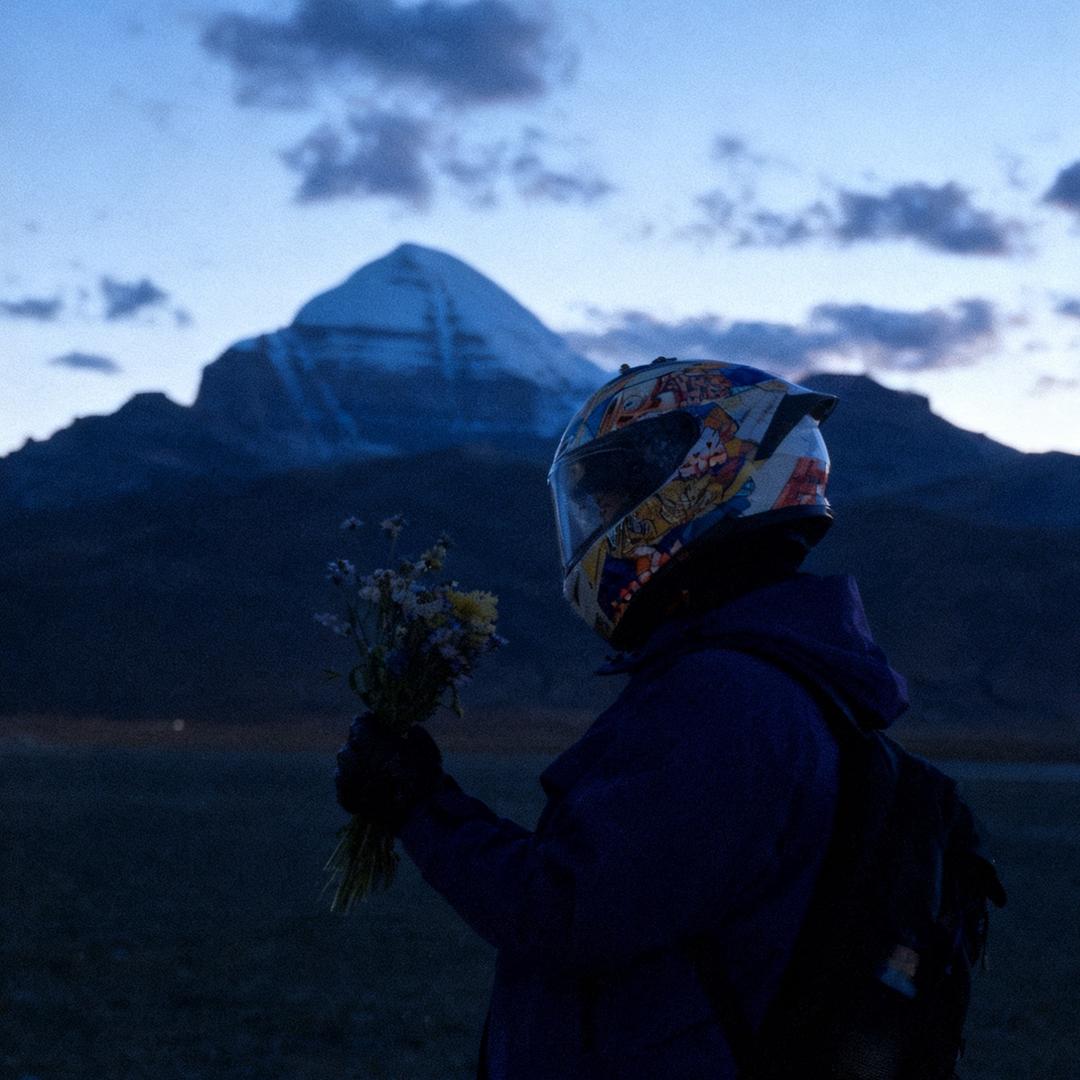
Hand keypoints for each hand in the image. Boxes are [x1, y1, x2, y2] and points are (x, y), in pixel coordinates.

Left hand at [334, 714, 443, 831]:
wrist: (419, 816)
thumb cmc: (425, 777)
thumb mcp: (426, 747)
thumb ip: (413, 734)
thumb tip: (409, 730)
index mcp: (370, 740)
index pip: (360, 722)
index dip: (372, 723)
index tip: (382, 727)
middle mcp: (353, 757)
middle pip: (351, 743)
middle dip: (363, 744)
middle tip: (379, 750)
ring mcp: (347, 780)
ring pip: (344, 764)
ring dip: (356, 763)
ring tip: (372, 770)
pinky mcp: (346, 799)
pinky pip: (343, 784)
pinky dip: (353, 783)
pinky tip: (367, 786)